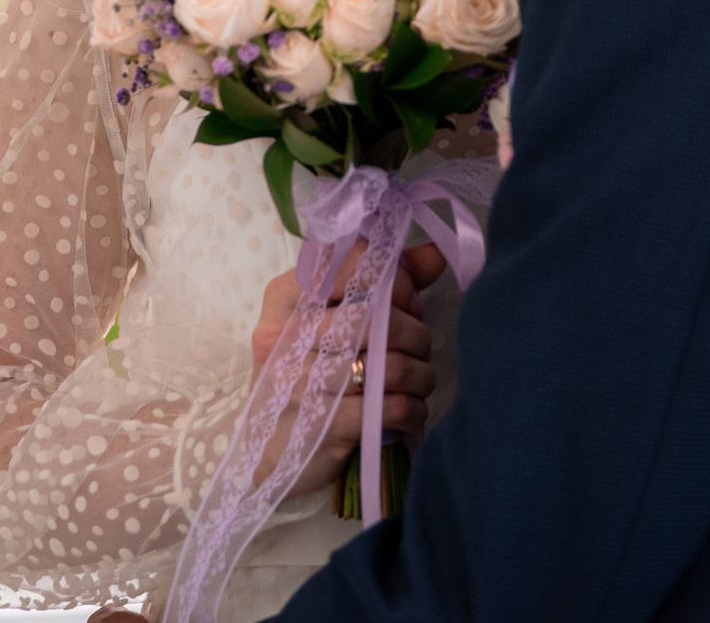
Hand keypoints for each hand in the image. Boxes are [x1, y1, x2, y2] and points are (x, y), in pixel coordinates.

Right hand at [249, 244, 446, 498]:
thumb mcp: (335, 322)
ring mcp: (298, 381)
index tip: (406, 303)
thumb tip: (438, 254)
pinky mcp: (319, 425)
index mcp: (287, 296)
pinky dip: (413, 410)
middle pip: (376, 317)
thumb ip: (386, 284)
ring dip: (420, 375)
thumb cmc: (311, 376)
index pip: (352, 262)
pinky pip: (389, 408)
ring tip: (420, 382)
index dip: (396, 282)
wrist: (271, 455)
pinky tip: (411, 412)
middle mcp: (285, 334)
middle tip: (421, 350)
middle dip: (416, 334)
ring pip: (389, 365)